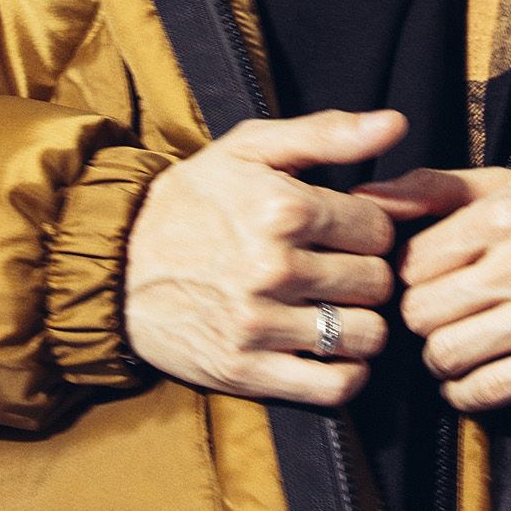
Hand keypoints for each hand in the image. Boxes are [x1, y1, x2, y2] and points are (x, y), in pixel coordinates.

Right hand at [124, 108, 405, 404]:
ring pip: (366, 335)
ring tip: (335, 309)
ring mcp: (259, 324)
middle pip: (377, 282)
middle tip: (339, 271)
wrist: (114, 265)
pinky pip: (334, 386)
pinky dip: (346, 373)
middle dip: (366, 275)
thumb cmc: (192, 201)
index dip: (368, 228)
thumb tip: (396, 124)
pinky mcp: (245, 371)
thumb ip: (327, 133)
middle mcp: (273, 267)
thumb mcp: (250, 148)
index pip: (379, 228)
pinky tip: (330, 351)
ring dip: (360, 325)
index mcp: (282, 207)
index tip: (344, 232)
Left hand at [371, 166, 510, 413]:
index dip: (410, 277)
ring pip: (446, 354)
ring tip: (456, 345)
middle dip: (422, 320)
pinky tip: (472, 378)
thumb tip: (362, 198)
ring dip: (441, 359)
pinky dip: (466, 393)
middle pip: (421, 313)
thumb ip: (429, 187)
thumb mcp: (501, 188)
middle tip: (440, 317)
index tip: (428, 281)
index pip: (411, 263)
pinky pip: (485, 391)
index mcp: (505, 214)